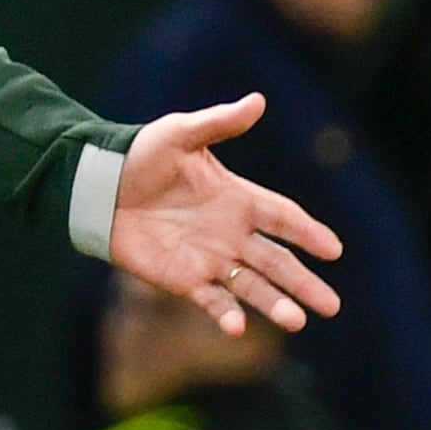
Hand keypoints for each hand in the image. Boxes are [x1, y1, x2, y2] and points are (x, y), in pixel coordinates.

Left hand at [110, 95, 342, 336]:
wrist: (96, 185)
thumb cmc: (140, 155)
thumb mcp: (180, 134)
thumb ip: (219, 123)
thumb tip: (257, 100)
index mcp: (238, 198)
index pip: (283, 218)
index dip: (308, 233)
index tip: (334, 249)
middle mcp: (231, 233)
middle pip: (277, 262)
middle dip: (304, 283)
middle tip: (332, 306)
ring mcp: (209, 259)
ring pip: (251, 286)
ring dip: (274, 304)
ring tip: (297, 321)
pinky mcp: (183, 278)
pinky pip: (211, 300)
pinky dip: (225, 314)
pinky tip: (238, 329)